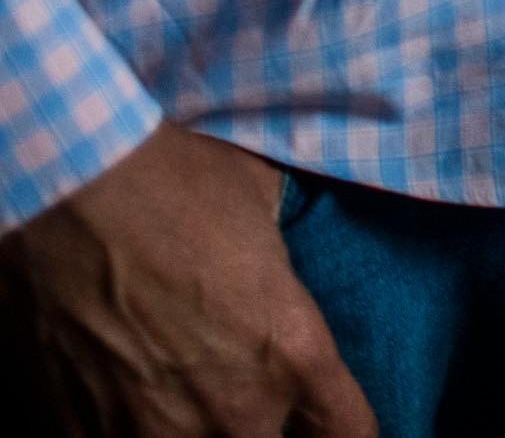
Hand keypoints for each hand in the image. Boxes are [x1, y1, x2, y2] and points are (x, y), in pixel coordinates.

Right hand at [0, 123, 373, 437]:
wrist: (65, 187)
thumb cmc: (172, 182)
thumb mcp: (264, 209)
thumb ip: (282, 272)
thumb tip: (281, 273)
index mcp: (294, 351)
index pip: (349, 433)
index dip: (337, 427)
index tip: (322, 415)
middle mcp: (233, 410)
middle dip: (258, 421)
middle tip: (230, 381)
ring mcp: (153, 431)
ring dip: (185, 427)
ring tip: (165, 385)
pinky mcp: (78, 435)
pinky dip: (118, 426)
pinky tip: (112, 392)